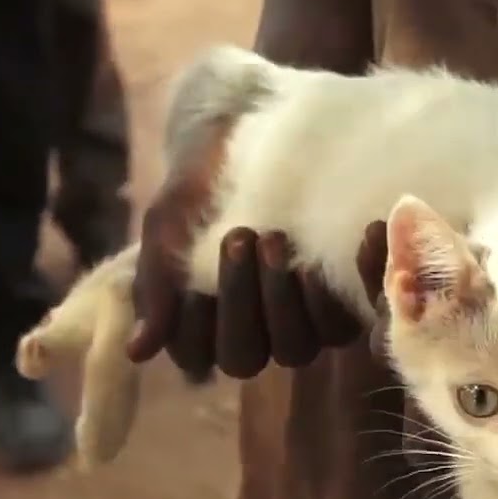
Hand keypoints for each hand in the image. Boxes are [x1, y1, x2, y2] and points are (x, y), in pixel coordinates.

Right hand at [125, 168, 388, 378]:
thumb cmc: (198, 191)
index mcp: (202, 330)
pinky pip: (350, 320)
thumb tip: (138, 352)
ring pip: (298, 345)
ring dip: (289, 299)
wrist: (243, 145)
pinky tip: (359, 237)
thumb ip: (155, 285)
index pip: (199, 351)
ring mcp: (298, 327)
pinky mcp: (340, 307)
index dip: (201, 318)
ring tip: (279, 239)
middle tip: (244, 236)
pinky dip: (358, 281)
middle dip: (244, 299)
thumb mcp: (166, 227)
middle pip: (248, 354)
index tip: (199, 258)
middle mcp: (252, 338)